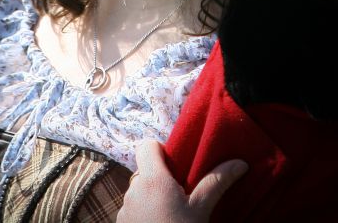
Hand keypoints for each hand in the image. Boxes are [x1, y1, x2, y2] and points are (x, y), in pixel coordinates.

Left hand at [117, 140, 247, 222]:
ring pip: (138, 190)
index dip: (160, 150)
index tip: (175, 164)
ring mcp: (125, 207)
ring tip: (170, 213)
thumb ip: (216, 182)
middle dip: (160, 177)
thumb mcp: (201, 209)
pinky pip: (133, 207)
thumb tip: (240, 163)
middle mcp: (133, 189)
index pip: (146, 145)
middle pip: (145, 169)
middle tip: (179, 193)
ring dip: (151, 196)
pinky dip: (143, 211)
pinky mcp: (122, 222)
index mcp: (152, 179)